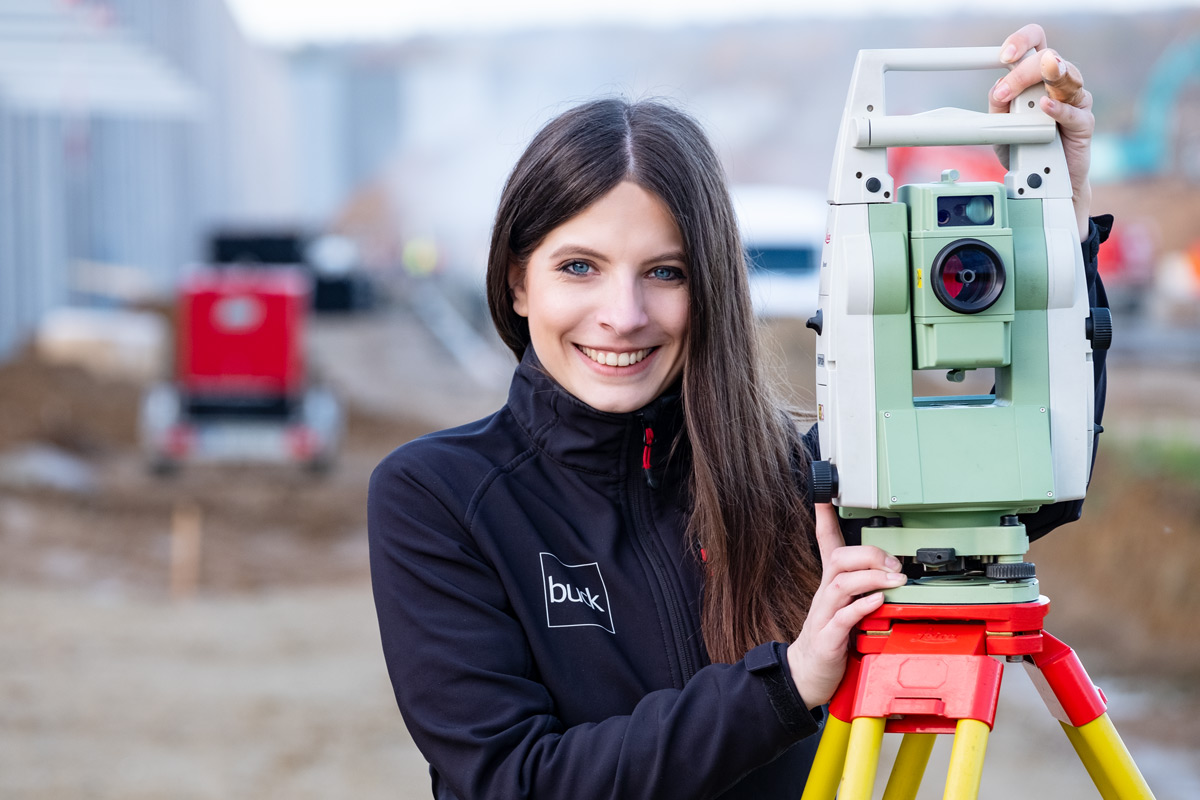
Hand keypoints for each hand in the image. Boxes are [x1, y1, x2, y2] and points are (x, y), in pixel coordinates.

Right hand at [786, 504, 905, 707]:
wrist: (804, 677)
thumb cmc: (830, 642)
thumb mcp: (847, 609)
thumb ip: (866, 591)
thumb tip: (896, 575)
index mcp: (831, 586)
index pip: (826, 544)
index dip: (824, 518)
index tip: (824, 495)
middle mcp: (826, 596)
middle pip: (839, 558)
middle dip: (869, 554)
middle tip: (894, 563)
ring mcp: (824, 616)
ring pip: (841, 583)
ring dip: (871, 577)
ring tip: (895, 580)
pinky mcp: (827, 639)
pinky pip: (844, 616)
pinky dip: (862, 605)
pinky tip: (877, 601)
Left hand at [989, 23, 1093, 240]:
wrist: (1041, 183)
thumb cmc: (1024, 149)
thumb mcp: (1000, 129)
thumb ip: (998, 108)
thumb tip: (997, 87)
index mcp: (1037, 77)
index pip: (1035, 44)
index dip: (1022, 41)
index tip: (1005, 55)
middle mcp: (1058, 83)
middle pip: (1049, 58)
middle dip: (1024, 72)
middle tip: (1005, 93)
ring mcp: (1074, 100)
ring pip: (1068, 78)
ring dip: (1050, 77)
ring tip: (1039, 78)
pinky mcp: (1083, 123)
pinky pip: (1075, 111)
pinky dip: (1059, 109)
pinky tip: (1046, 107)